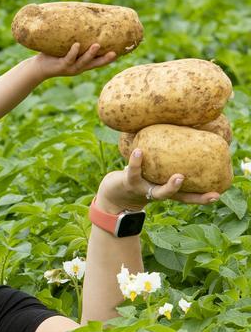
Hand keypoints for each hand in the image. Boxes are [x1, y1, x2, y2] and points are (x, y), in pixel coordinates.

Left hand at [34, 43, 116, 78]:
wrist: (38, 67)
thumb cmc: (53, 55)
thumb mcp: (67, 47)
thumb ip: (75, 38)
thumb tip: (82, 19)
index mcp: (82, 63)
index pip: (98, 62)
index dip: (109, 59)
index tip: (120, 52)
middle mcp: (78, 67)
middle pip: (94, 64)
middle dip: (105, 59)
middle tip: (115, 53)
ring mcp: (70, 67)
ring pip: (83, 62)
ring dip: (90, 54)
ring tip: (97, 45)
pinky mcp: (60, 66)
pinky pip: (68, 58)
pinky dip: (73, 52)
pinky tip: (76, 45)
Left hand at [95, 149, 220, 213]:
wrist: (114, 193)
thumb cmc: (139, 176)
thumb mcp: (155, 169)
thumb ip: (167, 158)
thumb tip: (183, 133)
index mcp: (167, 190)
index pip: (188, 197)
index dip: (203, 198)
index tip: (217, 195)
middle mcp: (158, 193)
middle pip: (178, 198)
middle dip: (193, 197)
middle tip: (208, 191)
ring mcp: (145, 190)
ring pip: (158, 192)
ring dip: (170, 187)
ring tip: (179, 176)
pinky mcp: (129, 183)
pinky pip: (133, 172)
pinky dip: (135, 162)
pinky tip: (138, 151)